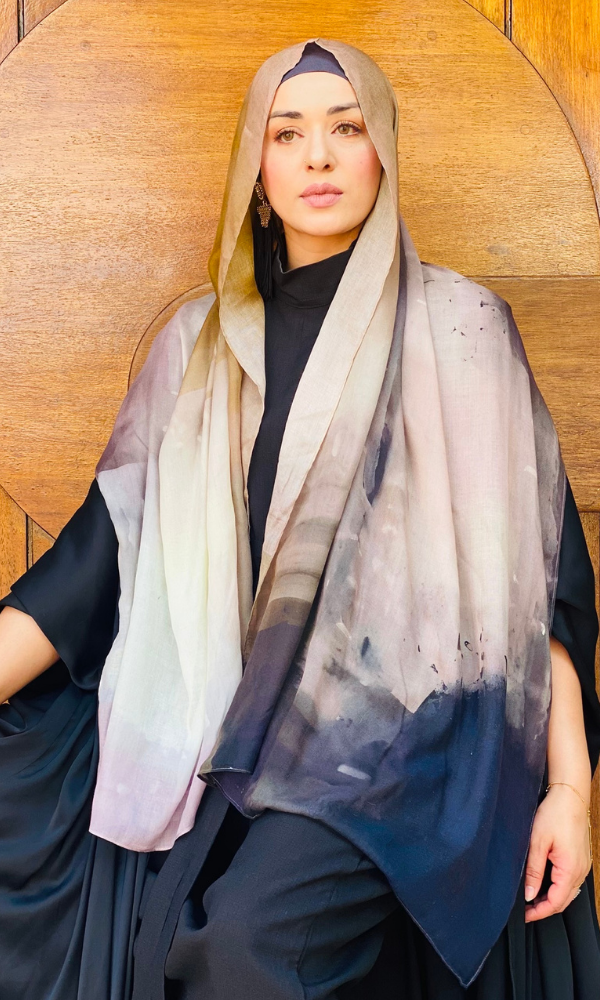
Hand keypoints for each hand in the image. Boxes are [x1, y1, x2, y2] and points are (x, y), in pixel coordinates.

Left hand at [524, 783, 591, 921]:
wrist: (570, 796)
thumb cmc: (555, 814)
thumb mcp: (537, 842)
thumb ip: (534, 871)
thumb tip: (530, 894)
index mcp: (570, 869)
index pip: (556, 903)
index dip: (539, 912)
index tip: (525, 915)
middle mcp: (581, 871)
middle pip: (563, 901)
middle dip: (545, 908)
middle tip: (526, 910)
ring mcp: (583, 866)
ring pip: (568, 893)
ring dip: (552, 899)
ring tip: (533, 899)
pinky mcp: (581, 859)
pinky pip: (571, 882)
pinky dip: (559, 888)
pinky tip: (546, 884)